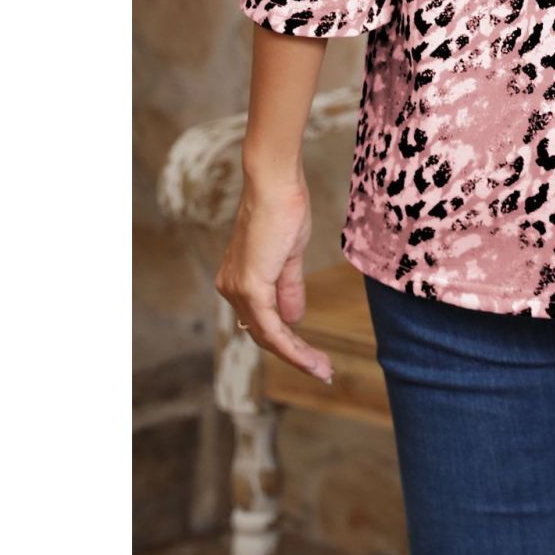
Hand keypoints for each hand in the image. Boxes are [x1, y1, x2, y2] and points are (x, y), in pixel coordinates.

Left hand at [215, 172, 332, 383]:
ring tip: (322, 369)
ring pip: (267, 335)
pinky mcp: (250, 287)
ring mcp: (237, 289)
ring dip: (297, 355)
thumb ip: (288, 288)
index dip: (287, 341)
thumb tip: (294, 320)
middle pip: (263, 333)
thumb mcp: (290, 255)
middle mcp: (231, 288)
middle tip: (322, 370)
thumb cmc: (284, 208)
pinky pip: (271, 327)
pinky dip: (292, 346)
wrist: (276, 185)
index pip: (262, 320)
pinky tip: (309, 357)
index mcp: (239, 279)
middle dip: (294, 355)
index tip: (313, 357)